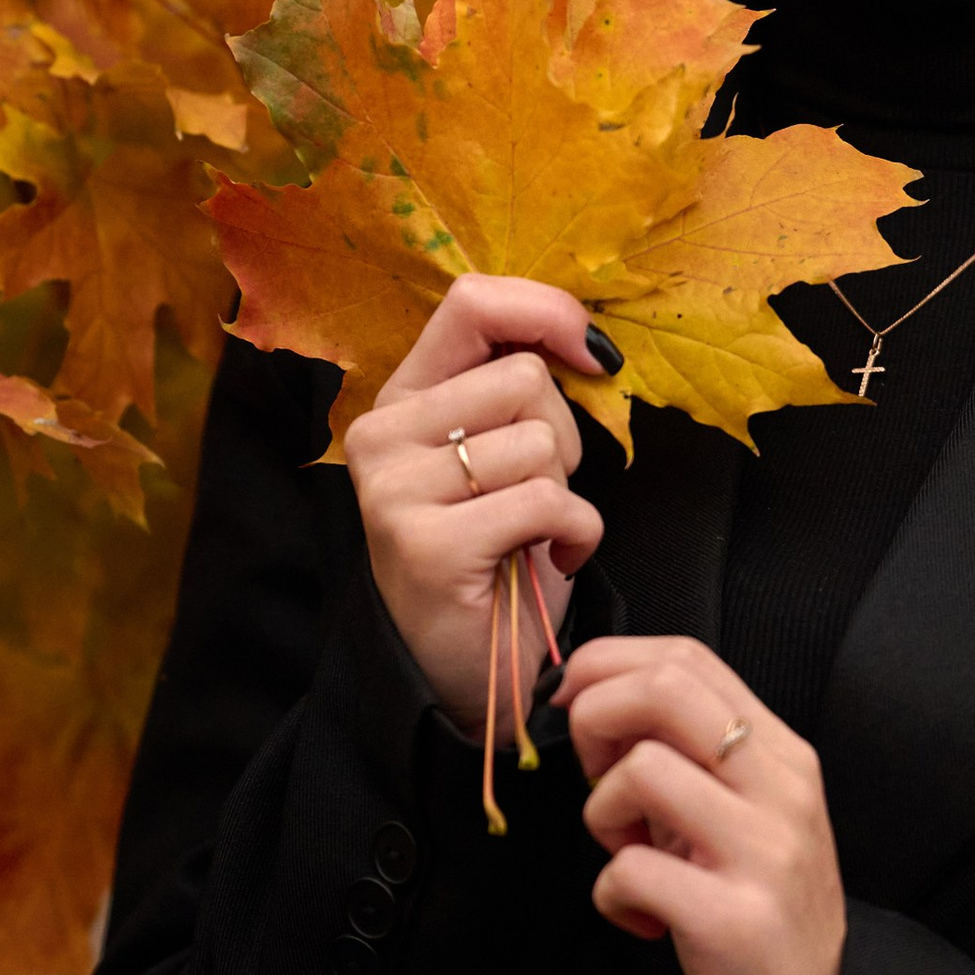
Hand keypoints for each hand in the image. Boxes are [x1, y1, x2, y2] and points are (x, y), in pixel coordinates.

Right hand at [345, 276, 606, 731]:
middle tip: (536, 493)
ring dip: (566, 492)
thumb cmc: (496, 554)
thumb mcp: (499, 455)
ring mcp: (396, 491)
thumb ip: (516, 389)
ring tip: (533, 532)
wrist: (464, 672)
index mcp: (401, 399)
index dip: (547, 312)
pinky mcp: (427, 546)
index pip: (472, 302)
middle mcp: (382, 436)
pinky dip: (575, 533)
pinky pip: (547, 502)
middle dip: (563, 436)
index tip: (591, 355)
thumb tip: (588, 341)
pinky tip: (548, 561)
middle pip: (524, 377)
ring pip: (541, 443)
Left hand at [556, 637, 845, 974]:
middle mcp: (783, 791)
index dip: (608, 665)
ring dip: (603, 814)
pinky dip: (611, 894)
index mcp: (781, 755)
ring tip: (629, 856)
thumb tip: (594, 701)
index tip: (576, 705)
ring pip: (642, 771)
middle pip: (665, 688)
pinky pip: (629, 870)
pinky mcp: (735, 922)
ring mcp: (765, 854)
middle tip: (597, 776)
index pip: (688, 658)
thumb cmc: (753, 915)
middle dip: (596, 718)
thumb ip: (687, 758)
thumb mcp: (734, 818)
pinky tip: (643, 918)